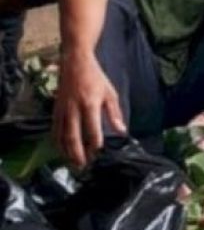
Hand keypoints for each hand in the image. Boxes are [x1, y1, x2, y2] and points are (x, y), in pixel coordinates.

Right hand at [53, 51, 124, 167]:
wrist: (75, 63)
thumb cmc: (95, 78)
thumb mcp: (110, 93)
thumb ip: (115, 113)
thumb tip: (122, 131)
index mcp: (90, 104)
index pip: (92, 129)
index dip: (95, 144)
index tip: (98, 153)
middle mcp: (73, 109)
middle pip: (73, 137)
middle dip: (78, 154)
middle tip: (83, 166)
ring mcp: (62, 110)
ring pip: (61, 136)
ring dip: (66, 152)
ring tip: (73, 163)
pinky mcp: (55, 110)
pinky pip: (54, 130)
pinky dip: (57, 143)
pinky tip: (62, 151)